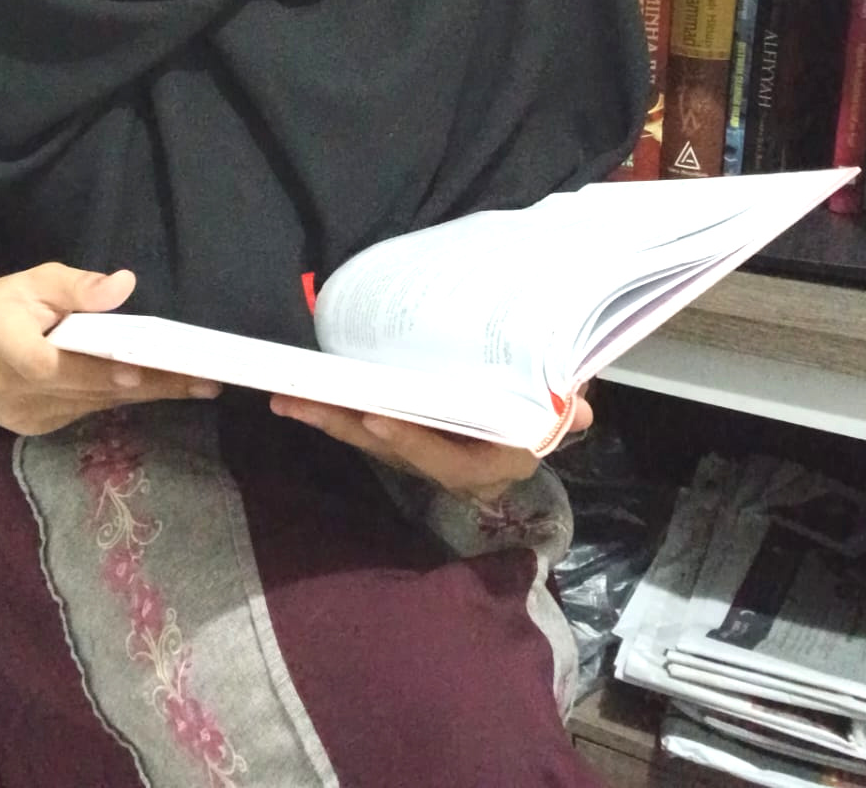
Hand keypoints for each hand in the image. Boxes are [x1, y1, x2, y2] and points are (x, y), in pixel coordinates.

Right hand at [0, 263, 220, 435]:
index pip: (51, 364)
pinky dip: (121, 398)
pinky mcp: (35, 428)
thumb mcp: (32, 280)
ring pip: (94, 403)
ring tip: (197, 383)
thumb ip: (76, 286)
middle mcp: (9, 388)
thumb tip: (123, 285)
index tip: (140, 370)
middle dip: (147, 383)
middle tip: (200, 377)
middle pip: (86, 388)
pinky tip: (161, 388)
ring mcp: (22, 415)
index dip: (97, 369)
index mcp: (0, 343)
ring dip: (146, 394)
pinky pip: (86, 410)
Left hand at [268, 394, 592, 503]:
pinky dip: (338, 413)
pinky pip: (370, 429)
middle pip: (394, 451)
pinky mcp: (409, 440)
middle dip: (345, 426)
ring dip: (329, 419)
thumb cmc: (547, 398)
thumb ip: (562, 407)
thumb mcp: (558, 402)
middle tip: (300, 402)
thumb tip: (580, 410)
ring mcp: (428, 455)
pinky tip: (304, 399)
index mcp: (493, 462)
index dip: (414, 442)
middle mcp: (454, 467)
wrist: (540, 406)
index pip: (449, 462)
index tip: (377, 416)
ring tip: (286, 399)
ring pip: (373, 441)